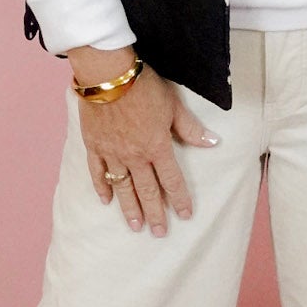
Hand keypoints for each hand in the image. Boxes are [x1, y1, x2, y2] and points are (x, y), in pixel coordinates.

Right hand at [69, 49, 218, 236]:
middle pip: (146, 190)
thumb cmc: (143, 85)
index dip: (179, 199)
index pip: (171, 180)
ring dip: (130, 208)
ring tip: (135, 226)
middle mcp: (135, 156)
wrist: (107, 74)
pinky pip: (98, 172)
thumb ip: (189, 128)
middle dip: (155, 213)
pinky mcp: (94, 145)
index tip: (184, 215)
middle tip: (159, 233)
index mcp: (157, 146)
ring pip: (123, 187)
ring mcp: (112, 153)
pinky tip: (106, 200)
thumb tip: (211, 143)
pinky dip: (102, 187)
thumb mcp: (173, 105)